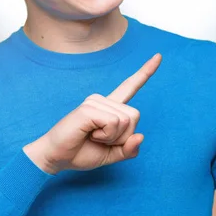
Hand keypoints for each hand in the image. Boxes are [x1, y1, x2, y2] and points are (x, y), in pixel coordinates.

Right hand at [24, 53, 161, 173]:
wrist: (56, 158)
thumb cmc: (81, 153)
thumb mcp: (112, 155)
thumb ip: (129, 149)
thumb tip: (140, 137)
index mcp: (111, 108)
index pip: (130, 86)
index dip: (145, 73)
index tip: (159, 57)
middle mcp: (104, 100)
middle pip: (135, 116)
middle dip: (123, 136)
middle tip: (100, 139)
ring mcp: (95, 102)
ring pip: (126, 121)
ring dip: (113, 138)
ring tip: (93, 137)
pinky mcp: (88, 108)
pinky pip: (114, 124)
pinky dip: (106, 136)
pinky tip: (90, 134)